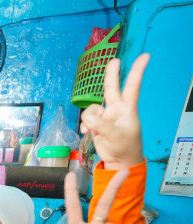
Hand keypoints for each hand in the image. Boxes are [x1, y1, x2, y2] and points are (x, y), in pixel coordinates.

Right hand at [79, 54, 148, 170]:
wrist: (119, 161)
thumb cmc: (125, 148)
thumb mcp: (116, 137)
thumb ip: (102, 126)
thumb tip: (87, 118)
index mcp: (127, 110)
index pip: (132, 87)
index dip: (137, 72)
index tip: (145, 56)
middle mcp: (116, 110)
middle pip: (112, 89)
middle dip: (112, 75)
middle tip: (114, 60)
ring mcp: (106, 117)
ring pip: (92, 108)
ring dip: (88, 117)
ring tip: (89, 129)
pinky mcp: (97, 125)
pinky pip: (86, 119)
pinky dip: (84, 125)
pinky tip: (86, 133)